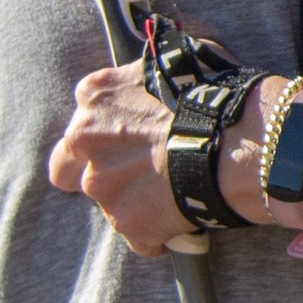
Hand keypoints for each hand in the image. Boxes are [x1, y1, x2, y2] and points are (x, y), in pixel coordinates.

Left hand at [50, 62, 193, 257]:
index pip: (80, 121)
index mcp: (95, 97)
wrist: (237, 140)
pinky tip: (181, 222)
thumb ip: (141, 80)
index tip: (128, 142)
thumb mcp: (169, 65)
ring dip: (132, 204)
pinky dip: (157, 234)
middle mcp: (86, 141)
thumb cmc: (212, 96)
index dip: (104, 134)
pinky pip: (139, 237)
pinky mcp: (127, 222)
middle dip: (90, 173)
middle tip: (126, 178)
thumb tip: (153, 78)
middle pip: (65, 169)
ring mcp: (103, 185)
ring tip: (170, 199)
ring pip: (107, 204)